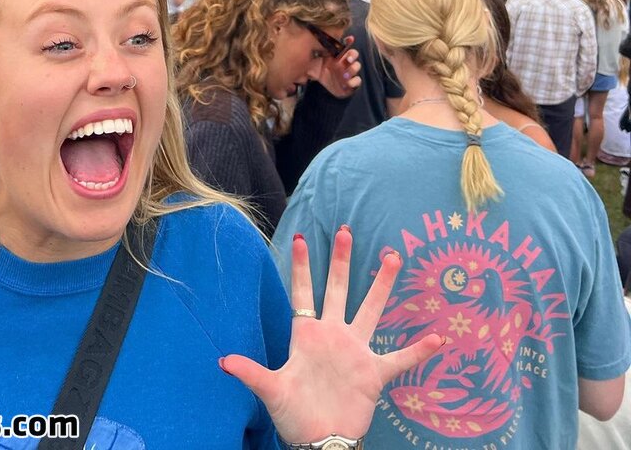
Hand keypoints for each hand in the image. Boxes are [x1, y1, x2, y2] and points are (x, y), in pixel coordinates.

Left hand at [221, 229, 442, 445]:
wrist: (321, 442)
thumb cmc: (294, 416)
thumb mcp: (272, 391)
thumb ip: (251, 373)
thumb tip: (222, 361)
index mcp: (308, 336)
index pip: (304, 294)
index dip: (303, 268)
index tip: (303, 239)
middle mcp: (334, 336)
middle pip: (338, 290)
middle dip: (342, 262)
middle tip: (345, 230)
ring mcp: (355, 352)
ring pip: (371, 310)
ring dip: (382, 285)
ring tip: (394, 257)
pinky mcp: (374, 374)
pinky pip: (400, 359)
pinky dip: (418, 350)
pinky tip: (437, 337)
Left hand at [318, 38, 360, 98]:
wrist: (318, 87)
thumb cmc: (316, 71)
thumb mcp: (312, 62)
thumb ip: (313, 55)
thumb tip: (311, 46)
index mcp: (336, 54)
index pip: (344, 45)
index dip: (348, 41)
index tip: (350, 39)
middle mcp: (344, 62)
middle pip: (354, 54)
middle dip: (352, 55)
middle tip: (348, 59)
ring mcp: (348, 72)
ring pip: (357, 66)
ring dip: (353, 69)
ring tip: (345, 74)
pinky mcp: (350, 83)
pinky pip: (357, 80)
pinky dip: (354, 81)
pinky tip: (348, 83)